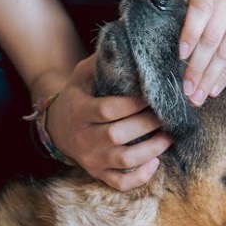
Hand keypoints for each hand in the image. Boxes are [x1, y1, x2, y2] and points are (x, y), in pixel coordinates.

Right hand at [44, 54, 172, 190]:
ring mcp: (91, 159)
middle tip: (167, 114)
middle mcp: (84, 138)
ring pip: (124, 160)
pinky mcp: (97, 173)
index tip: (151, 95)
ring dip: (151, 149)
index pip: (107, 109)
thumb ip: (100, 62)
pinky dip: (139, 178)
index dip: (132, 104)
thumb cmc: (78, 96)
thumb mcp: (81, 76)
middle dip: (147, 124)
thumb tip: (127, 42)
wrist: (56, 127)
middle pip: (118, 134)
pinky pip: (119, 183)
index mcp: (79, 112)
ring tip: (169, 136)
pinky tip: (155, 162)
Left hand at [179, 0, 225, 104]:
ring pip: (225, 53)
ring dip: (209, 78)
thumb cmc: (214, 13)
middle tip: (187, 89)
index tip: (181, 57)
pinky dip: (223, 78)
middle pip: (211, 39)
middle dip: (197, 68)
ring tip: (198, 96)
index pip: (198, 14)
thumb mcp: (198, 9)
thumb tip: (163, 54)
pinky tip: (213, 90)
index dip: (189, 35)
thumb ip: (184, 24)